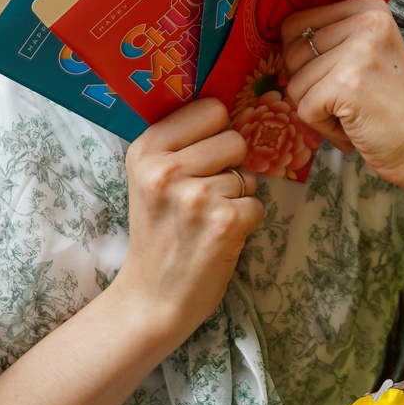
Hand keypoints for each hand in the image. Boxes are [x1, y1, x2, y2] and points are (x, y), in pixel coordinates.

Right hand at [109, 98, 262, 343]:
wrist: (152, 297)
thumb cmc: (159, 233)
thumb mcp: (149, 179)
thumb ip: (180, 143)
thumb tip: (228, 106)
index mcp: (146, 151)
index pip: (211, 108)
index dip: (215, 133)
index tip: (201, 157)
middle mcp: (166, 170)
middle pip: (235, 139)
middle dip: (229, 167)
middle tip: (202, 197)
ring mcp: (196, 197)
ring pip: (248, 174)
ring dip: (236, 197)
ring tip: (206, 220)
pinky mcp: (225, 223)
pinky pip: (258, 204)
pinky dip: (246, 222)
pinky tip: (219, 237)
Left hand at [278, 0, 403, 193]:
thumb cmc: (388, 106)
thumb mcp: (366, 54)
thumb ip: (331, 38)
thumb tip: (279, 38)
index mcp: (369, 7)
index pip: (296, 24)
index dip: (304, 61)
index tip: (340, 77)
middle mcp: (367, 21)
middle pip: (292, 53)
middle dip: (310, 87)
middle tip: (349, 100)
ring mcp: (358, 51)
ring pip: (295, 83)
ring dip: (317, 110)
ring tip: (355, 114)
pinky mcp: (347, 84)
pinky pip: (303, 108)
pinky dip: (322, 128)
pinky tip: (353, 127)